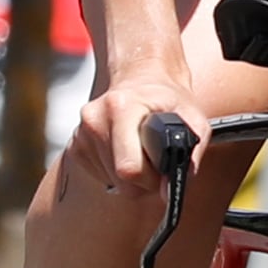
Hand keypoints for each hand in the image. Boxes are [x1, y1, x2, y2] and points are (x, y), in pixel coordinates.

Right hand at [71, 46, 202, 191]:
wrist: (140, 78)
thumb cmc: (167, 98)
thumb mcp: (193, 117)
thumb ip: (191, 153)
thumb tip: (169, 189)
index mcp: (121, 107)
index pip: (130, 167)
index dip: (152, 178)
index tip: (163, 168)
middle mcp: (95, 119)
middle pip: (120, 179)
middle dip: (144, 180)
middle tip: (156, 161)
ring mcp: (82, 134)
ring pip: (111, 182)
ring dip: (131, 177)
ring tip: (142, 152)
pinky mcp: (75, 146)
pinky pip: (100, 177)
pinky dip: (117, 173)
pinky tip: (126, 152)